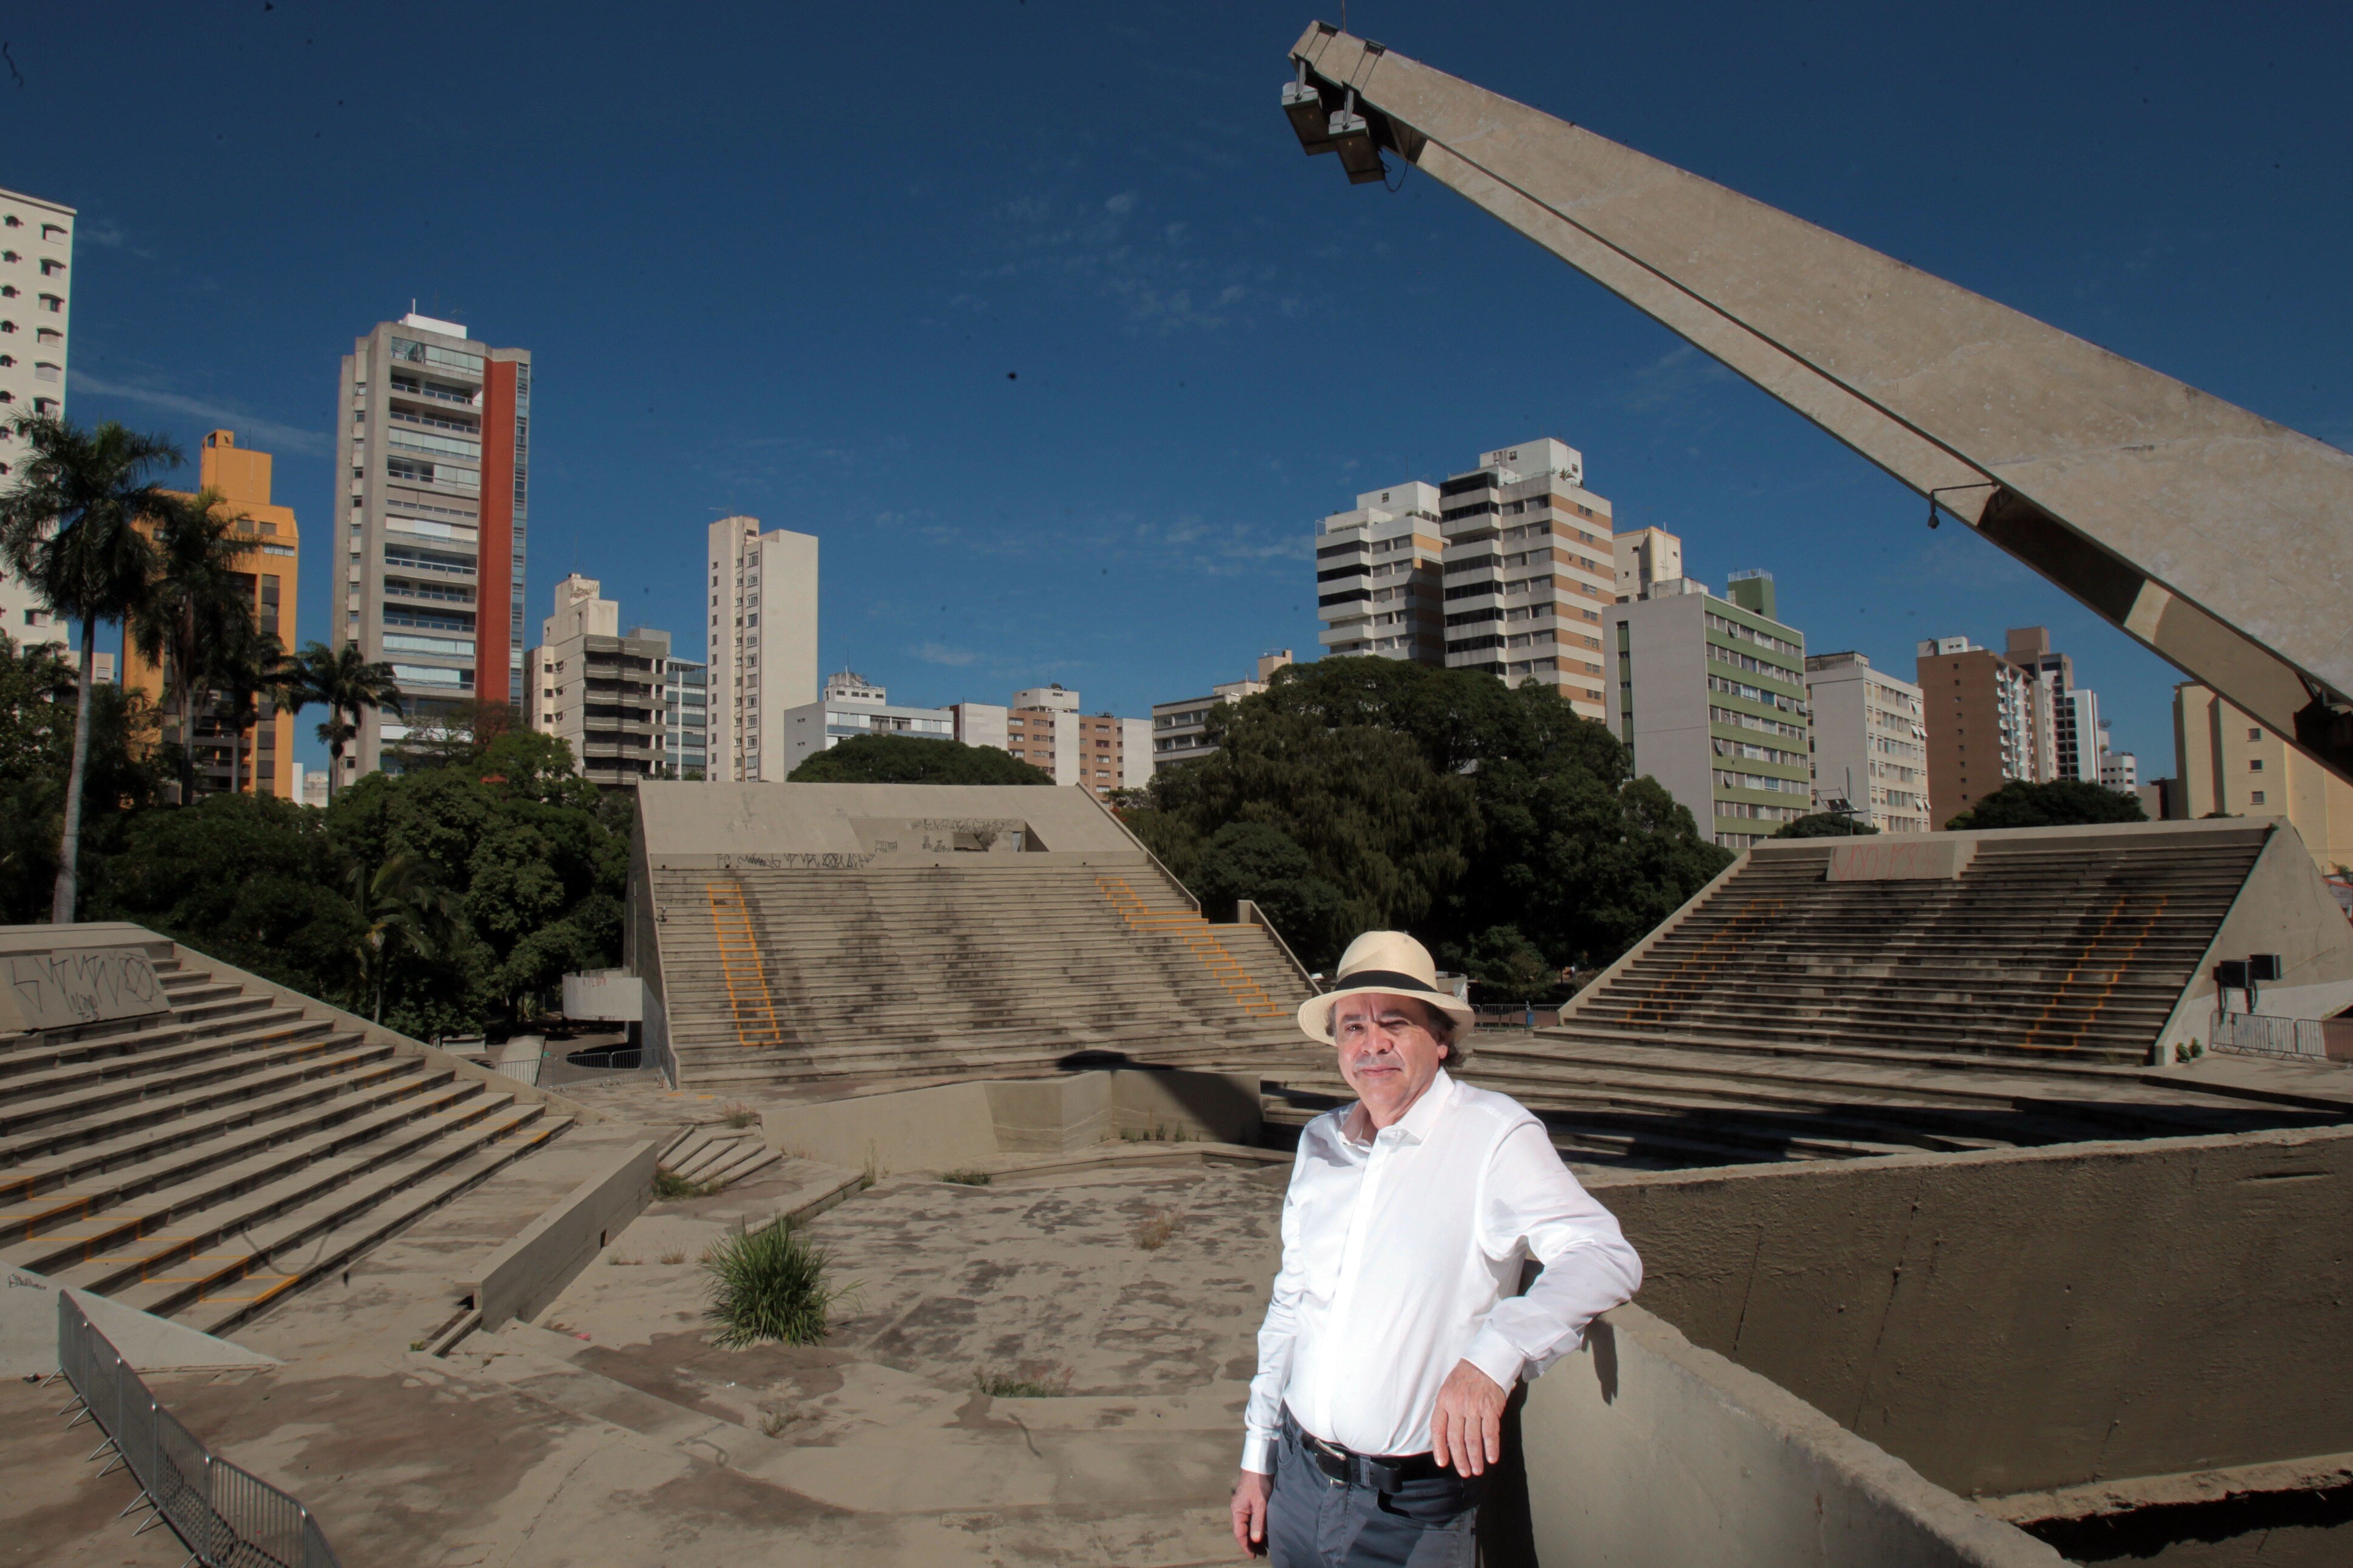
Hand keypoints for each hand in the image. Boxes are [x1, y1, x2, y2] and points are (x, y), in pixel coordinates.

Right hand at [1230, 1469, 1270, 1556]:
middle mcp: (1238, 1508)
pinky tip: (1266, 1531)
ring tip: (1265, 1545)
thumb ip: (1258, 1522)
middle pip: (1243, 1530)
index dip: (1246, 1546)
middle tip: (1262, 1553)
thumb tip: (1256, 1540)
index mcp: (1237, 1510)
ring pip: (1248, 1524)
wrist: (1260, 1463)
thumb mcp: (1261, 1503)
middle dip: (1251, 1543)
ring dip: (1255, 1535)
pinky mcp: (1250, 1500)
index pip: (1239, 1533)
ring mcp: (1244, 1504)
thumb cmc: (1259, 1482)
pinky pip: (1252, 1518)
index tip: (1254, 1556)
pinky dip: (1258, 1526)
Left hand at [1428, 1359, 1506, 1477]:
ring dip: (1475, 1458)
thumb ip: (1446, 1411)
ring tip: (1477, 1470)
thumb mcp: (1447, 1390)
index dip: (1439, 1448)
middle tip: (1464, 1472)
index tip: (1442, 1463)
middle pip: (1456, 1439)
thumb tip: (1445, 1437)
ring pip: (1472, 1440)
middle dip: (1459, 1459)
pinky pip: (1490, 1433)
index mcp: (1444, 1401)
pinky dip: (1491, 1448)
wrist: (1485, 1361)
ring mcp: (1474, 1408)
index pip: (1438, 1429)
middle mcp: (1457, 1406)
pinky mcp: (1491, 1409)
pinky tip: (1491, 1458)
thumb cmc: (1464, 1378)